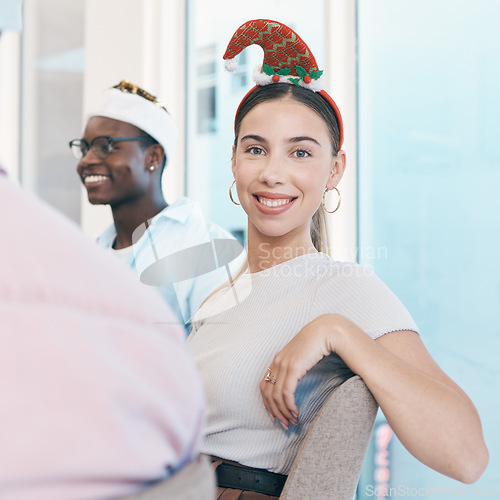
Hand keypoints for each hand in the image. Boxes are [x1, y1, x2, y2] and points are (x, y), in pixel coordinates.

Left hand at [259, 314, 341, 429]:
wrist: (326, 330)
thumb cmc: (318, 343)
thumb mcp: (303, 357)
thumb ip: (297, 367)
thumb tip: (298, 381)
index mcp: (278, 360)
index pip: (264, 385)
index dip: (267, 403)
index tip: (274, 416)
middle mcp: (277, 362)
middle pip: (267, 393)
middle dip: (275, 412)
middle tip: (284, 425)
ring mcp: (284, 364)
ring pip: (276, 396)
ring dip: (284, 412)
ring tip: (293, 421)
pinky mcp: (293, 368)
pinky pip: (286, 393)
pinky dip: (289, 406)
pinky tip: (296, 413)